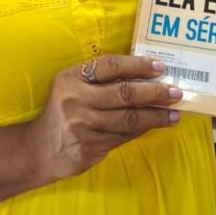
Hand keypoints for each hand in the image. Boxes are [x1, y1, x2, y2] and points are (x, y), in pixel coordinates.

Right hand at [26, 55, 181, 183]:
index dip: (138, 65)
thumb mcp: (73, 87)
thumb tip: (146, 77)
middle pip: (124, 94)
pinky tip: (157, 125)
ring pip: (128, 119)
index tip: (161, 67)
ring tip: (174, 113)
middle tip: (175, 92)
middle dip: (154, 92)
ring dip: (156, 116)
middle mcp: (75, 101)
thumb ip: (101, 81)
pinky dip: (143, 130)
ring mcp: (82, 127)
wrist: (39, 149)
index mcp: (71, 79)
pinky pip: (123, 137)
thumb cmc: (64, 111)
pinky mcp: (89, 148)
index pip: (110, 66)